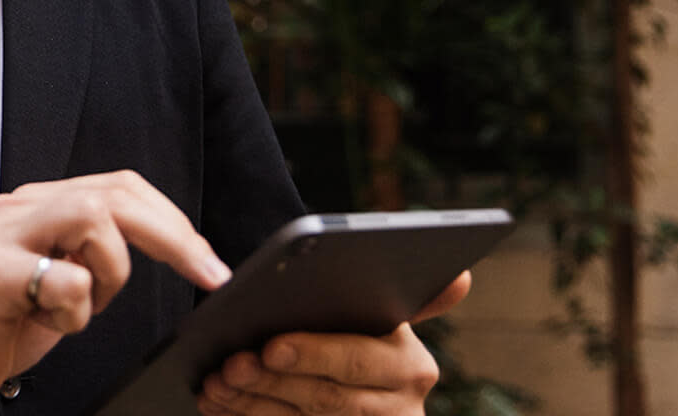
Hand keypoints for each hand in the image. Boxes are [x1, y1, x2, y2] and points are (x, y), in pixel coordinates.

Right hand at [0, 170, 231, 413]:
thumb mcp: (54, 278)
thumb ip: (91, 251)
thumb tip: (167, 246)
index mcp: (38, 205)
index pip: (119, 188)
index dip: (172, 220)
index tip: (208, 261)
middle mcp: (20, 208)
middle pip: (115, 194)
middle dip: (173, 236)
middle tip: (206, 272)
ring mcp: (3, 236)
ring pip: (94, 220)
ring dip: (110, 275)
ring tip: (81, 308)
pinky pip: (66, 279)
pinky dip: (75, 313)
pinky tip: (48, 323)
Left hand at [195, 270, 471, 415]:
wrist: (359, 396)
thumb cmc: (357, 339)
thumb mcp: (383, 320)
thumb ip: (414, 297)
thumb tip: (462, 276)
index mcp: (410, 364)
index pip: (358, 359)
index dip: (314, 354)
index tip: (271, 345)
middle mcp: (398, 406)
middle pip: (325, 396)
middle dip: (270, 380)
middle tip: (229, 363)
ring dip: (251, 402)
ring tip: (215, 381)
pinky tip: (217, 404)